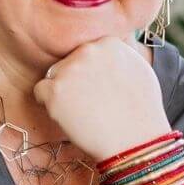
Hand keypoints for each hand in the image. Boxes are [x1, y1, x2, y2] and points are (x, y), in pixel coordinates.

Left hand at [32, 36, 170, 160]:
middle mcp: (87, 51)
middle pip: (69, 61)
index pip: (87, 51)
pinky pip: (40, 92)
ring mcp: (69, 70)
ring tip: (84, 111)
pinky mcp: (54, 92)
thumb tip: (109, 46)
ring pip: (54, 75)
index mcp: (109, 42)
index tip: (102, 88)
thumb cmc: (143, 111)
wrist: (135, 142)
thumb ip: (121, 54)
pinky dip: (50, 105)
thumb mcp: (141, 70)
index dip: (92, 71)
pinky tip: (70, 116)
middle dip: (76, 79)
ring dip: (63, 91)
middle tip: (92, 102)